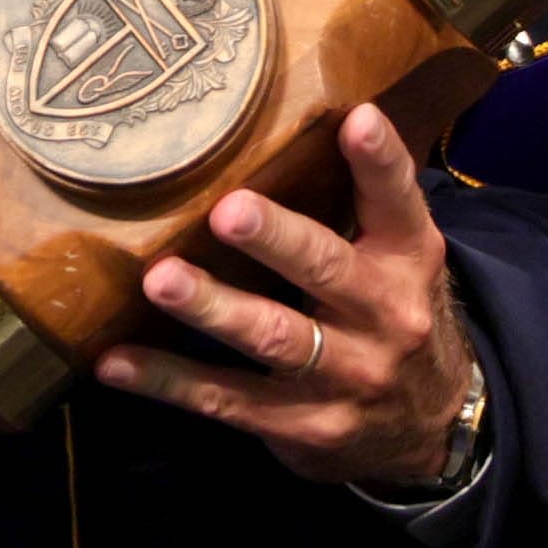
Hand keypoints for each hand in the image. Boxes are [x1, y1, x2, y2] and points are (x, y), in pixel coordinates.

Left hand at [91, 104, 476, 490]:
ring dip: (213, 307)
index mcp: (407, 259)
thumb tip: (290, 121)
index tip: (357, 119)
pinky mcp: (303, 425)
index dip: (379, 161)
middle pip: (326, 270)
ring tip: (161, 280)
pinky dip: (169, 381)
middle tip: (229, 211)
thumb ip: (359, 204)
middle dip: (277, 240)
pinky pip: (227, 399)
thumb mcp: (400, 260)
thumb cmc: (393, 316)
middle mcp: (384, 316)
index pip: (398, 200)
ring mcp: (344, 375)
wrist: (431, 427)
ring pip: (273, 337)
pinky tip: (115, 363)